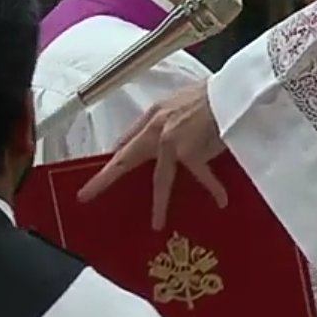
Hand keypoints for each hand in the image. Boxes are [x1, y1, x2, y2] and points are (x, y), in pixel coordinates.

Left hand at [76, 81, 228, 229]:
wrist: (230, 93)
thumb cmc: (211, 96)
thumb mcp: (180, 102)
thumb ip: (167, 121)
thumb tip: (162, 140)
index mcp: (153, 116)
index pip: (126, 142)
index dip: (115, 158)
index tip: (104, 171)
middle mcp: (155, 129)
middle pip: (125, 160)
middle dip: (104, 178)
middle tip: (86, 195)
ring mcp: (169, 142)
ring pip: (160, 180)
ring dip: (160, 204)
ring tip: (157, 224)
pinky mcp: (188, 151)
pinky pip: (202, 176)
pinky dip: (214, 188)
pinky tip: (221, 200)